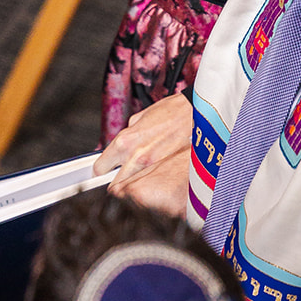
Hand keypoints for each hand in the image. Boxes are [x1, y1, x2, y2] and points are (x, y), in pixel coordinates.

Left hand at [95, 91, 191, 216]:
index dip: (101, 171)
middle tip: (119, 181)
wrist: (199, 114)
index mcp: (125, 141)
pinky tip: (154, 179)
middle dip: (115, 184)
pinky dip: (150, 185)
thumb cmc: (173, 112)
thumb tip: (121, 145)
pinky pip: (152, 186)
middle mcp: (136, 157)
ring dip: (132, 186)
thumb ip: (128, 134)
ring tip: (138, 181)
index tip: (104, 172)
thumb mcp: (141, 118)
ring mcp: (152, 168)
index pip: (101, 168)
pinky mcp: (167, 173)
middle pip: (114, 185)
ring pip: (132, 189)